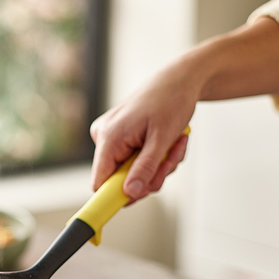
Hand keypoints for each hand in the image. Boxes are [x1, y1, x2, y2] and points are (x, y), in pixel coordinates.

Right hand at [89, 58, 195, 201]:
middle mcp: (105, 138)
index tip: (138, 199)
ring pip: (133, 173)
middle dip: (150, 175)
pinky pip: (137, 162)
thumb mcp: (162, 139)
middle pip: (121, 180)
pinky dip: (157, 158)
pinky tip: (169, 142)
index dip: (117, 195)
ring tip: (173, 145)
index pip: (100, 182)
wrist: (179, 80)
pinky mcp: (123, 137)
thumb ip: (145, 168)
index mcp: (109, 137)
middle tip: (169, 161)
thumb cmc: (170, 100)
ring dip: (158, 166)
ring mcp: (113, 137)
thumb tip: (131, 193)